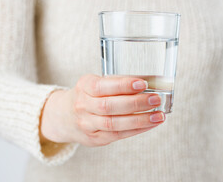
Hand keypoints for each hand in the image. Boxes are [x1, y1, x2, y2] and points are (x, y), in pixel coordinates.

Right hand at [39, 74, 164, 146]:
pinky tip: (150, 124)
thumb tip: (147, 85)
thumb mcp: (94, 83)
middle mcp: (83, 106)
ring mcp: (87, 124)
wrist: (64, 117)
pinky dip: (136, 129)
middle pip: (109, 106)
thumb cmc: (87, 96)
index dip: (123, 85)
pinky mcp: (94, 139)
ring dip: (140, 120)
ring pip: (114, 123)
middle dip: (136, 103)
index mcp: (84, 86)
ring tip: (158, 115)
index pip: (102, 86)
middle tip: (155, 99)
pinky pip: (117, 135)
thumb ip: (115, 83)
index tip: (142, 84)